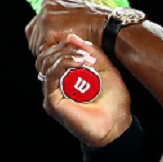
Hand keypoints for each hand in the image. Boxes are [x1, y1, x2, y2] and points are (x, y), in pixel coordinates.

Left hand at [25, 0, 111, 57]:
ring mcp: (46, 14)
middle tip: (57, 54)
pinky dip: (53, 53)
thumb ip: (62, 24)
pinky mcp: (48, 25)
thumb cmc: (100, 26)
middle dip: (43, 47)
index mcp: (53, 1)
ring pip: (36, 43)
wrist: (109, 27)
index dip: (42, 40)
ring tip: (64, 53)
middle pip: (32, 35)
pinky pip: (43, 47)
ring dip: (48, 52)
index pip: (35, 25)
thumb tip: (52, 38)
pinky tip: (66, 53)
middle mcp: (47, 4)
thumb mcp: (78, 20)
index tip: (51, 48)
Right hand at [36, 33, 132, 147]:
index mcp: (67, 76)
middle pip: (48, 56)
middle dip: (66, 48)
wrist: (116, 124)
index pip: (55, 52)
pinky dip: (63, 64)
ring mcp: (53, 93)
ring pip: (47, 63)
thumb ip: (91, 53)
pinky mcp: (52, 101)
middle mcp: (56, 84)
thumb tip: (72, 37)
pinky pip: (50, 76)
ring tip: (85, 59)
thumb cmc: (113, 100)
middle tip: (86, 53)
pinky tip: (79, 62)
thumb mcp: (105, 69)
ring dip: (66, 55)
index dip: (66, 44)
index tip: (84, 44)